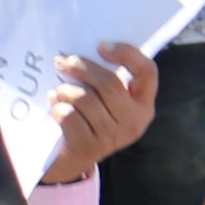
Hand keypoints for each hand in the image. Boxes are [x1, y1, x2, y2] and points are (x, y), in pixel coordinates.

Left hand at [38, 43, 157, 186]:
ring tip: (59, 93)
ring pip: (85, 99)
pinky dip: (58, 108)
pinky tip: (57, 108)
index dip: (127, 53)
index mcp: (143, 104)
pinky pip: (70, 116)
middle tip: (63, 62)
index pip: (147, 71)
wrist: (73, 157)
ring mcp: (113, 136)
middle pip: (109, 83)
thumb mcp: (108, 100)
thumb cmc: (90, 118)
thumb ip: (108, 79)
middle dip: (81, 68)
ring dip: (65, 91)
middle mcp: (135, 121)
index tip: (101, 46)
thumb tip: (85, 50)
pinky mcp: (90, 147)